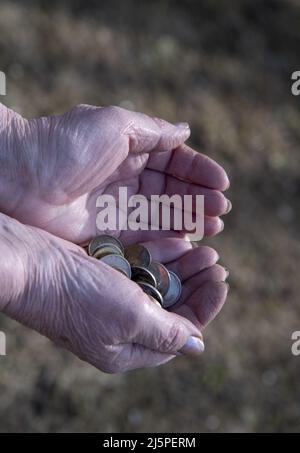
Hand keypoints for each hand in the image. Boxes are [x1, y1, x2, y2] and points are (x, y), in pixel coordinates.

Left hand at [0, 104, 229, 244]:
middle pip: (172, 190)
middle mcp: (126, 179)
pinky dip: (169, 239)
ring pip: (163, 215)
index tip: (221, 183)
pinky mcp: (108, 234)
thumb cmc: (64, 144)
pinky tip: (190, 239)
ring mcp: (118, 208)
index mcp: (129, 149)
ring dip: (190, 219)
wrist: (18, 179)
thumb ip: (153, 131)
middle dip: (199, 198)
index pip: (173, 161)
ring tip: (215, 225)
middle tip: (221, 209)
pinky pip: (145, 237)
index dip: (199, 172)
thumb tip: (186, 131)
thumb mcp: (114, 125)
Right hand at [0, 213, 227, 372]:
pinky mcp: (101, 277)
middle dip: (195, 285)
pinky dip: (159, 258)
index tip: (222, 280)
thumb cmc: (77, 295)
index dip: (205, 308)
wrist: (29, 264)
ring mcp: (108, 302)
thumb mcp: (130, 317)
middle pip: (170, 309)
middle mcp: (119, 328)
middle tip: (216, 262)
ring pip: (157, 287)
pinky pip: (139, 270)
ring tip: (204, 250)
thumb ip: (167, 333)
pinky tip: (178, 244)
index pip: (180, 334)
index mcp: (127, 349)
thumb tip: (198, 346)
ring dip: (181, 269)